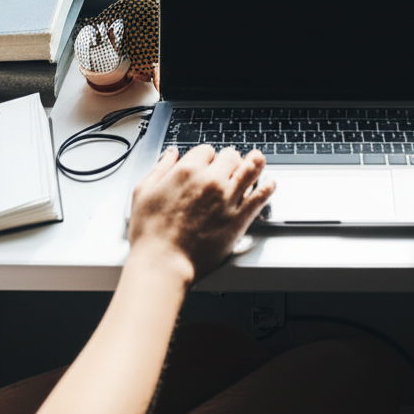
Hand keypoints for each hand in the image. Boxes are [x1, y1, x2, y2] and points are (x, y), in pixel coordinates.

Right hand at [127, 145, 275, 281]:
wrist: (163, 263)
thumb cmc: (150, 233)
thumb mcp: (143, 192)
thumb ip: (160, 168)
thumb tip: (170, 154)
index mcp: (187, 170)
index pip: (207, 150)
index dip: (207, 156)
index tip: (207, 163)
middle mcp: (211, 181)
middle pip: (231, 157)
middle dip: (230, 159)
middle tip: (231, 164)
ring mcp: (228, 199)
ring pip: (250, 170)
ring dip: (255, 163)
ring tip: (259, 160)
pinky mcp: (239, 219)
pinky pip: (260, 197)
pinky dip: (268, 187)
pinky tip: (270, 184)